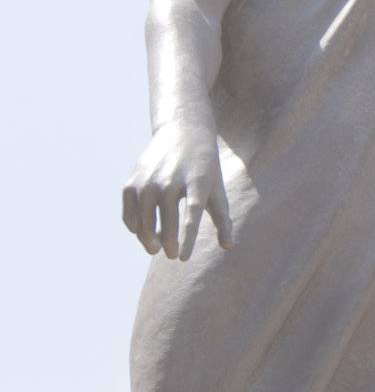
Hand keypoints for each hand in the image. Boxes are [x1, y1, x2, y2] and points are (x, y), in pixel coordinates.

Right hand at [121, 120, 233, 259]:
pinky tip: (143, 232)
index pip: (191, 214)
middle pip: (166, 220)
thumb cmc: (206, 167)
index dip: (186, 238)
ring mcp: (149, 180)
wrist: (183, 132)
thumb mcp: (217, 188)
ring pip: (144, 221)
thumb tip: (229, 247)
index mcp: (197, 181)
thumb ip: (223, 218)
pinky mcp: (132, 181)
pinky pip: (129, 213)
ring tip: (156, 248)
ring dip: (148, 239)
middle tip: (172, 255)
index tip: (182, 259)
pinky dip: (134, 226)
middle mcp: (171, 180)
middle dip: (168, 242)